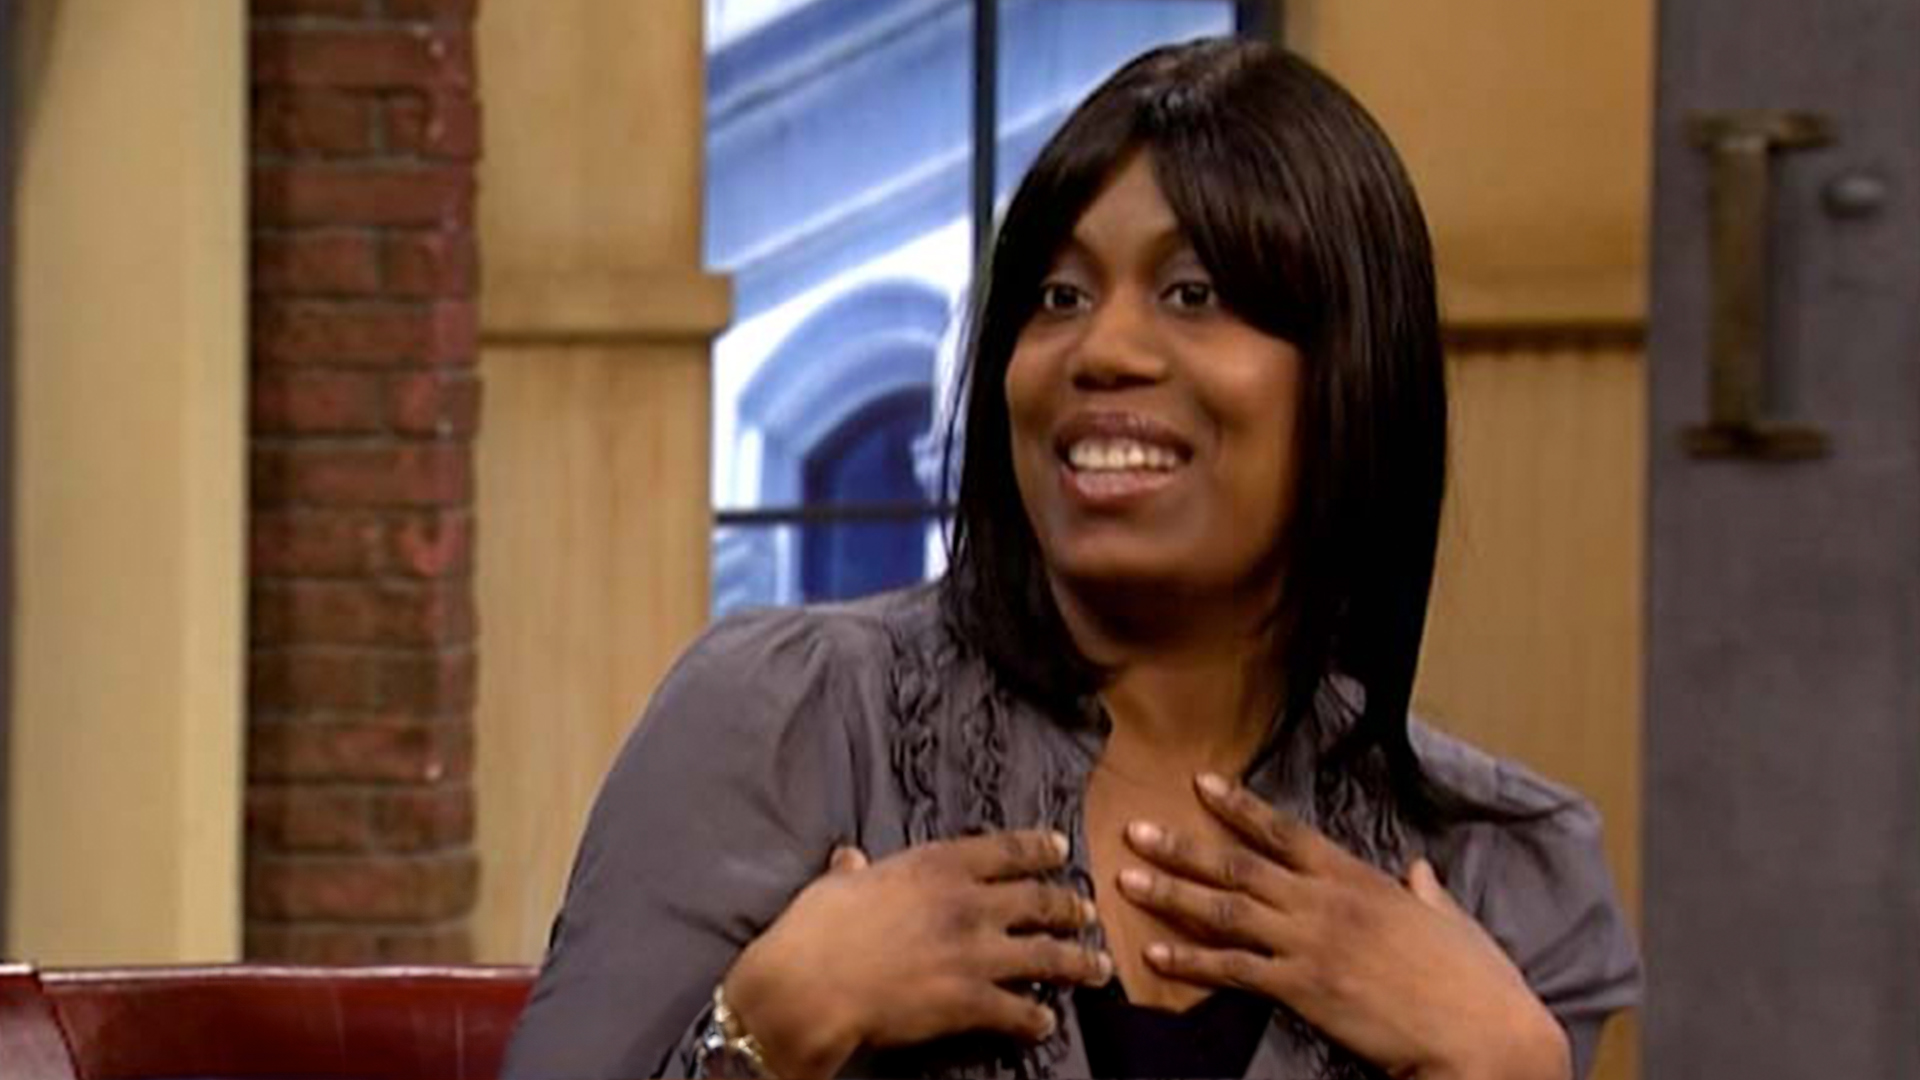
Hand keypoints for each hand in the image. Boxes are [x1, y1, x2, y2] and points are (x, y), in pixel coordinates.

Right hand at [722, 831, 1113, 1079]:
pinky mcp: (972, 1001)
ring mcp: (977, 953)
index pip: (1006, 849)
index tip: (1061, 846)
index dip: (1039, 847)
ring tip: (1097, 966)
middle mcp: (969, 903)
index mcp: (938, 864)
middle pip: (1039, 900)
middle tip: (1086, 910)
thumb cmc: (817, 929)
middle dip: (1069, 906)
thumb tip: (849, 857)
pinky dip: (1037, 1019)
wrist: (812, 985)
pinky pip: (1019, 1010)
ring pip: (1046, 955)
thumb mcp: (837, 884)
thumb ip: (854, 870)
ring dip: (1077, 961)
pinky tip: (1046, 1023)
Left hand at [1114, 774, 1569, 1079]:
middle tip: (1135, 827)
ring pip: (1224, 910)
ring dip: (1171, 893)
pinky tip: (1155, 953)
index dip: (1241, 806)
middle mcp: (1325, 902)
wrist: (1480, 1032)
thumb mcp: (1451, 921)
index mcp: (1357, 878)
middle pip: (1239, 865)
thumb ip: (1428, 893)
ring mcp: (1310, 943)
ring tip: (1126, 878)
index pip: (1286, 832)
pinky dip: (1191, 960)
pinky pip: (1233, 969)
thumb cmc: (1474, 979)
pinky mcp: (1303, 988)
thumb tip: (1421, 872)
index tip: (1201, 783)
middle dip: (1182, 845)